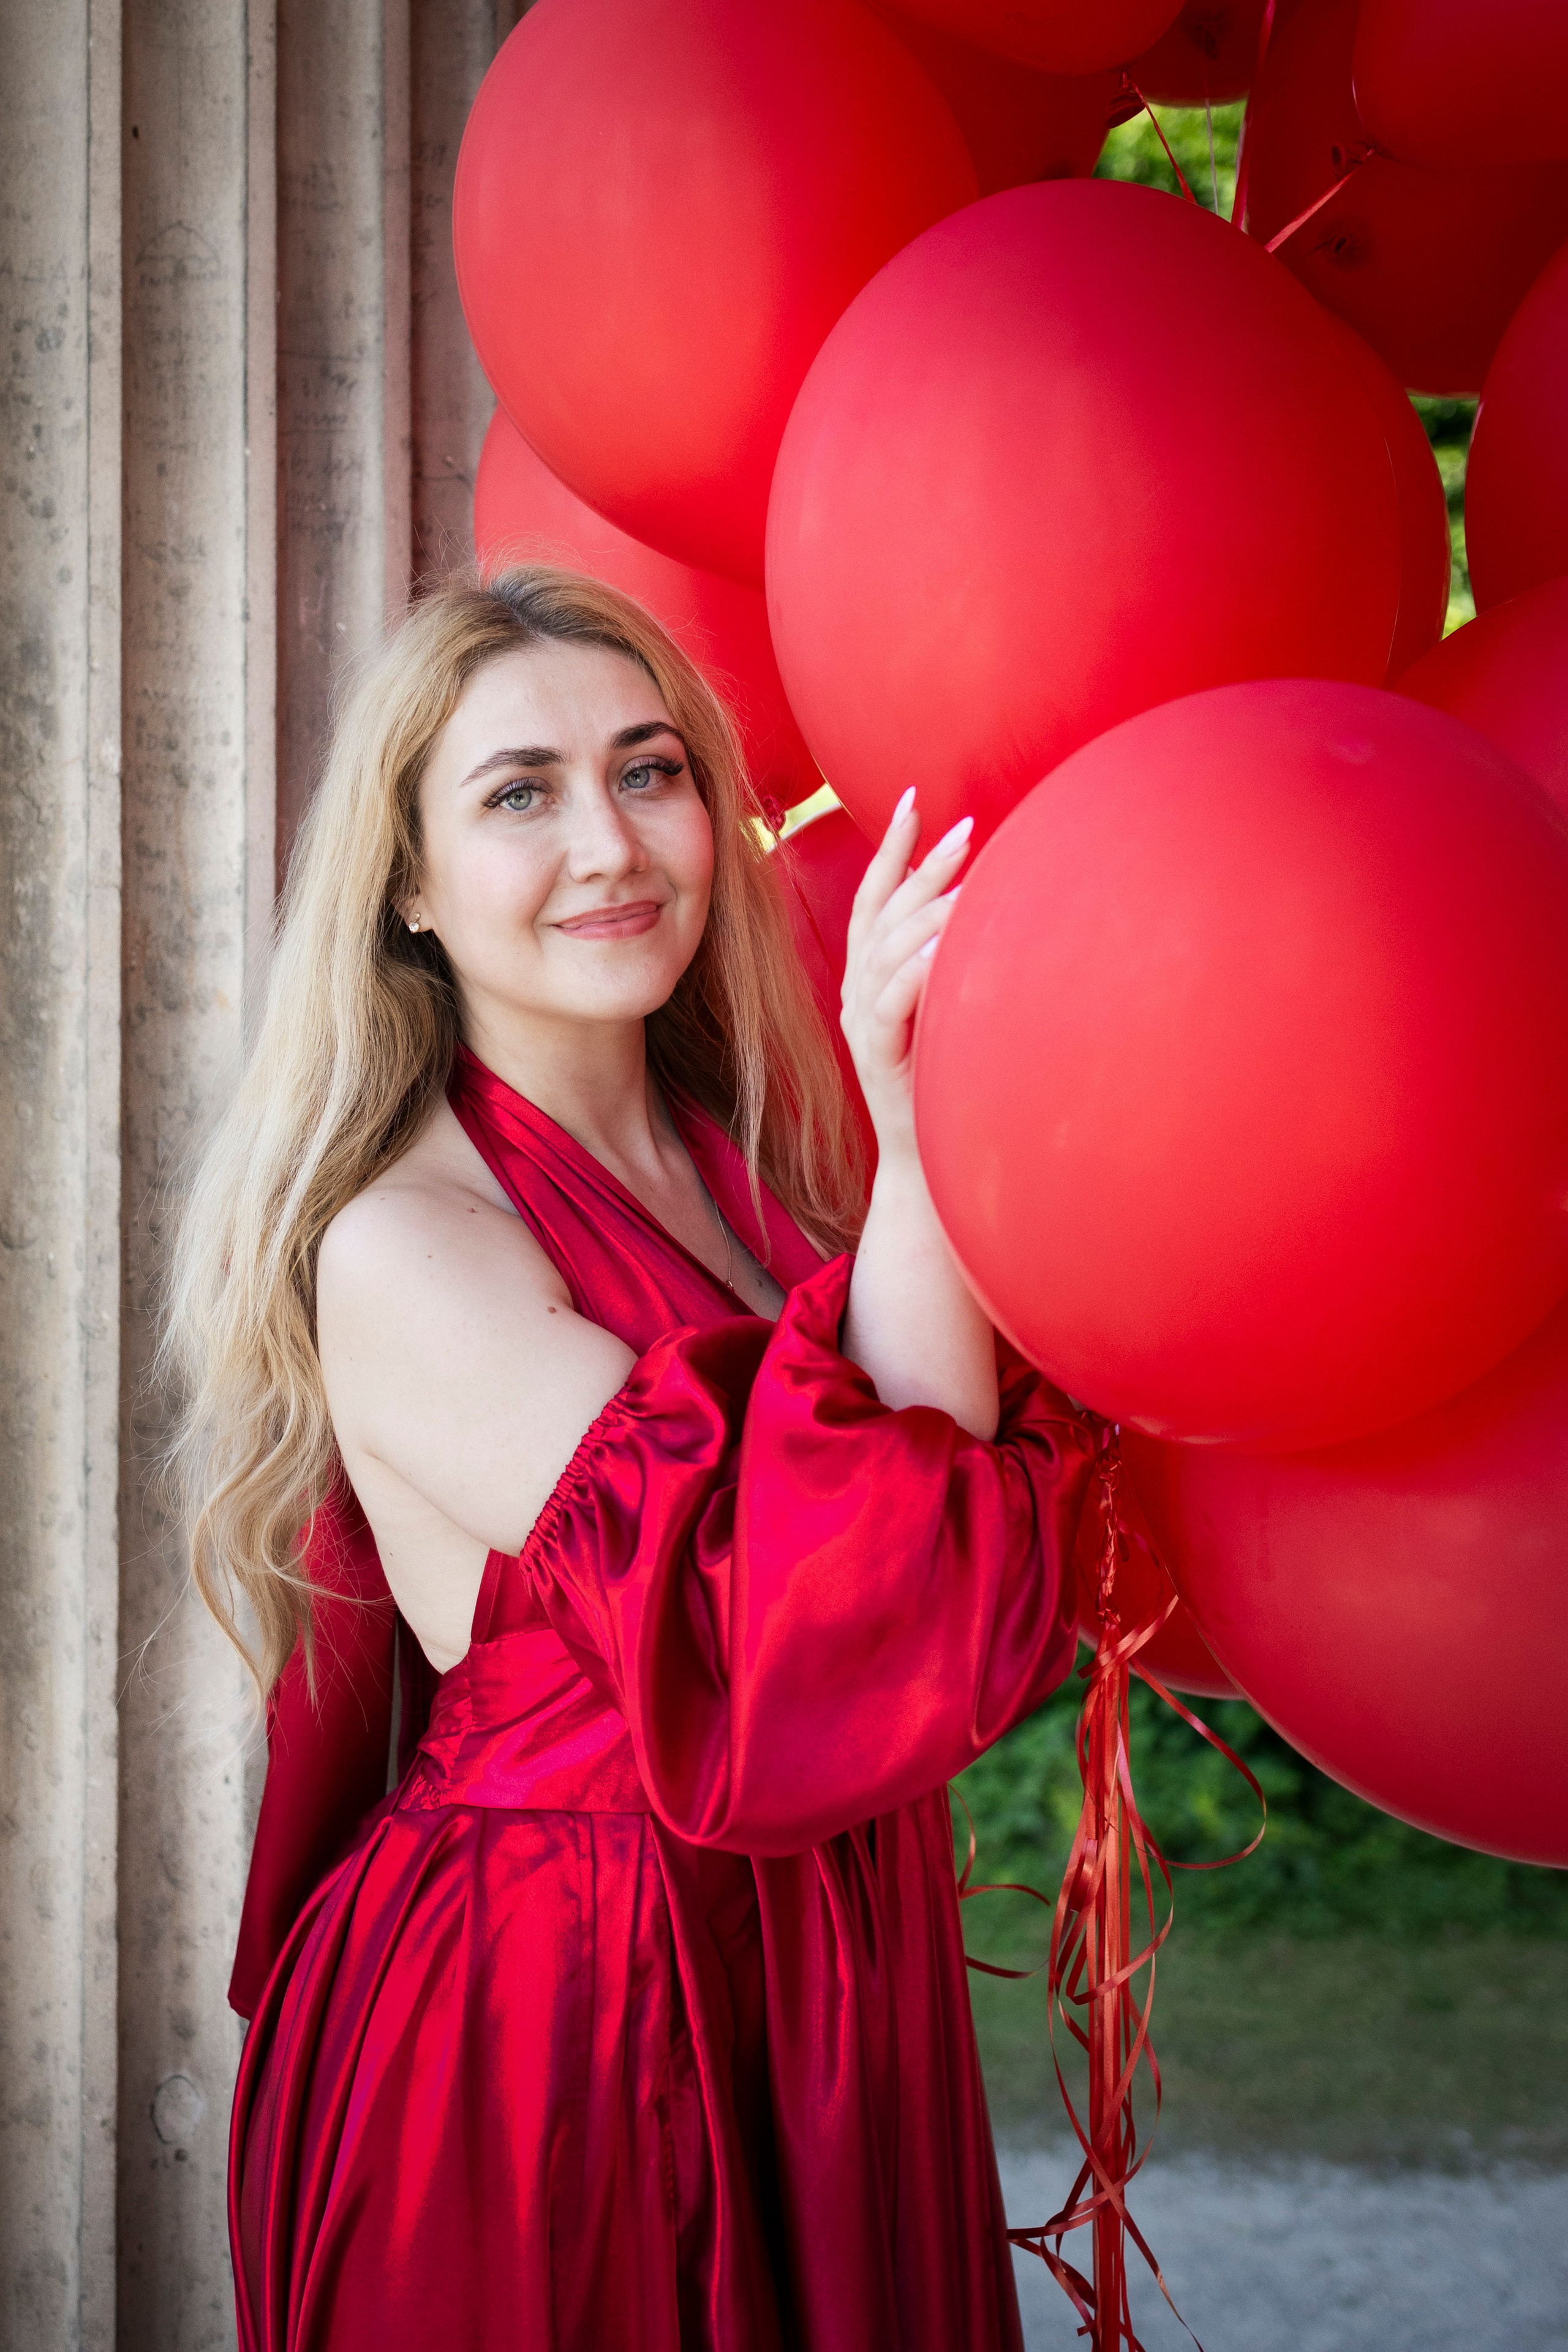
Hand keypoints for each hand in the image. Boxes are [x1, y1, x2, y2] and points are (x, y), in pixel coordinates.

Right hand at [840, 786, 972, 1164]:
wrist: (926, 1164)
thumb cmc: (945, 1084)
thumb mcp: (947, 1011)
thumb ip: (949, 964)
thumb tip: (986, 909)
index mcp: (869, 978)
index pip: (874, 898)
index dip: (891, 847)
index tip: (912, 799)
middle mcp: (858, 993)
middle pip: (883, 912)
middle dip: (921, 863)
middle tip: (966, 828)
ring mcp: (862, 1024)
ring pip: (887, 950)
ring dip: (927, 908)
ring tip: (970, 875)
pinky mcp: (877, 1057)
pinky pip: (890, 1004)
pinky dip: (914, 971)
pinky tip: (941, 947)